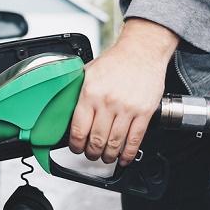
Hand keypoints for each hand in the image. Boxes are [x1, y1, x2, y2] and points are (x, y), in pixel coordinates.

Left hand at [68, 19, 178, 165]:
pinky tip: (124, 158)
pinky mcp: (144, 112)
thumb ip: (77, 91)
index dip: (75, 145)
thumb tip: (65, 108)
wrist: (142, 52)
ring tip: (105, 157)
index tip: (76, 148)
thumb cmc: (116, 61)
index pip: (78, 129)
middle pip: (96, 140)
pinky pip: (135, 140)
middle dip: (91, 153)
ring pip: (114, 143)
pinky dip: (128, 154)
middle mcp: (107, 102)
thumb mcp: (88, 72)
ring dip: (108, 156)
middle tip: (91, 154)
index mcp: (90, 93)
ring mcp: (127, 109)